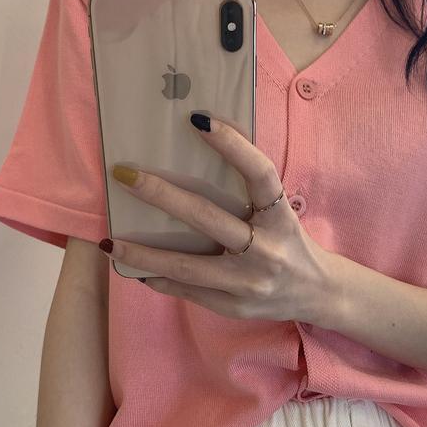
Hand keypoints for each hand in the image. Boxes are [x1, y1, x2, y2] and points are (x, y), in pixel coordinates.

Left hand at [111, 117, 333, 324]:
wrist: (316, 293)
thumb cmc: (288, 240)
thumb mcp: (279, 210)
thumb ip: (250, 189)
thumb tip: (200, 147)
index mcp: (280, 216)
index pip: (259, 174)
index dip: (232, 146)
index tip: (198, 120)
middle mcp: (266, 250)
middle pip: (208, 218)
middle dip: (162, 195)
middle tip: (125, 175)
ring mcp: (247, 283)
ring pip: (188, 266)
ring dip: (144, 253)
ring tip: (110, 240)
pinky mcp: (234, 306)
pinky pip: (189, 291)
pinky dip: (160, 278)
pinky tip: (134, 268)